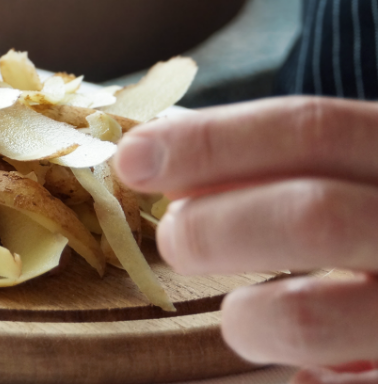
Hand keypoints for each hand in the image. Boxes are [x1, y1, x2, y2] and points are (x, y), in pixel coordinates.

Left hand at [114, 97, 377, 380]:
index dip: (211, 142)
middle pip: (313, 216)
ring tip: (246, 317)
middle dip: (214, 227)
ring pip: (308, 319)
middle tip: (177, 239)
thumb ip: (284, 165)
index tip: (133, 158)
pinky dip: (304, 376)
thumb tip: (154, 153)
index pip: (313, 129)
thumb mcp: (359, 179)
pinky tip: (307, 372)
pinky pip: (336, 383)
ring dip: (248, 317)